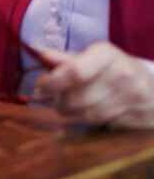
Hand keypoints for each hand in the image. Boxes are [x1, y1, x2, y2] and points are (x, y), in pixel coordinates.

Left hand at [34, 42, 153, 127]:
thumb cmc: (114, 68)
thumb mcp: (93, 57)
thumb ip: (67, 58)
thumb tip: (42, 54)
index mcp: (107, 54)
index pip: (75, 71)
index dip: (53, 82)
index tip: (39, 87)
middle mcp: (123, 75)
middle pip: (78, 97)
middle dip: (59, 101)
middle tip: (51, 100)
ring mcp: (134, 99)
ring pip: (89, 114)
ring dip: (71, 113)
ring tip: (66, 107)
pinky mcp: (139, 119)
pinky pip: (103, 125)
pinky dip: (88, 122)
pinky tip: (85, 115)